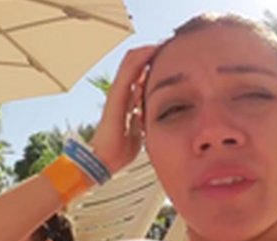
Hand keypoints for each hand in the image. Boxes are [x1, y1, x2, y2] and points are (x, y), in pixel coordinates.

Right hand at [91, 45, 157, 173]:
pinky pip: (127, 71)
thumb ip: (141, 122)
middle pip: (136, 67)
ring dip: (146, 52)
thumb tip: (149, 118)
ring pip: (131, 63)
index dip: (153, 68)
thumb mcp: (138, 133)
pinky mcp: (116, 96)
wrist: (104, 160)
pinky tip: (151, 51)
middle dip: (152, 56)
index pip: (140, 78)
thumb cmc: (119, 150)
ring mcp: (117, 93)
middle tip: (169, 48)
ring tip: (162, 44)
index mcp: (127, 103)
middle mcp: (121, 95)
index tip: (172, 62)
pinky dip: (139, 59)